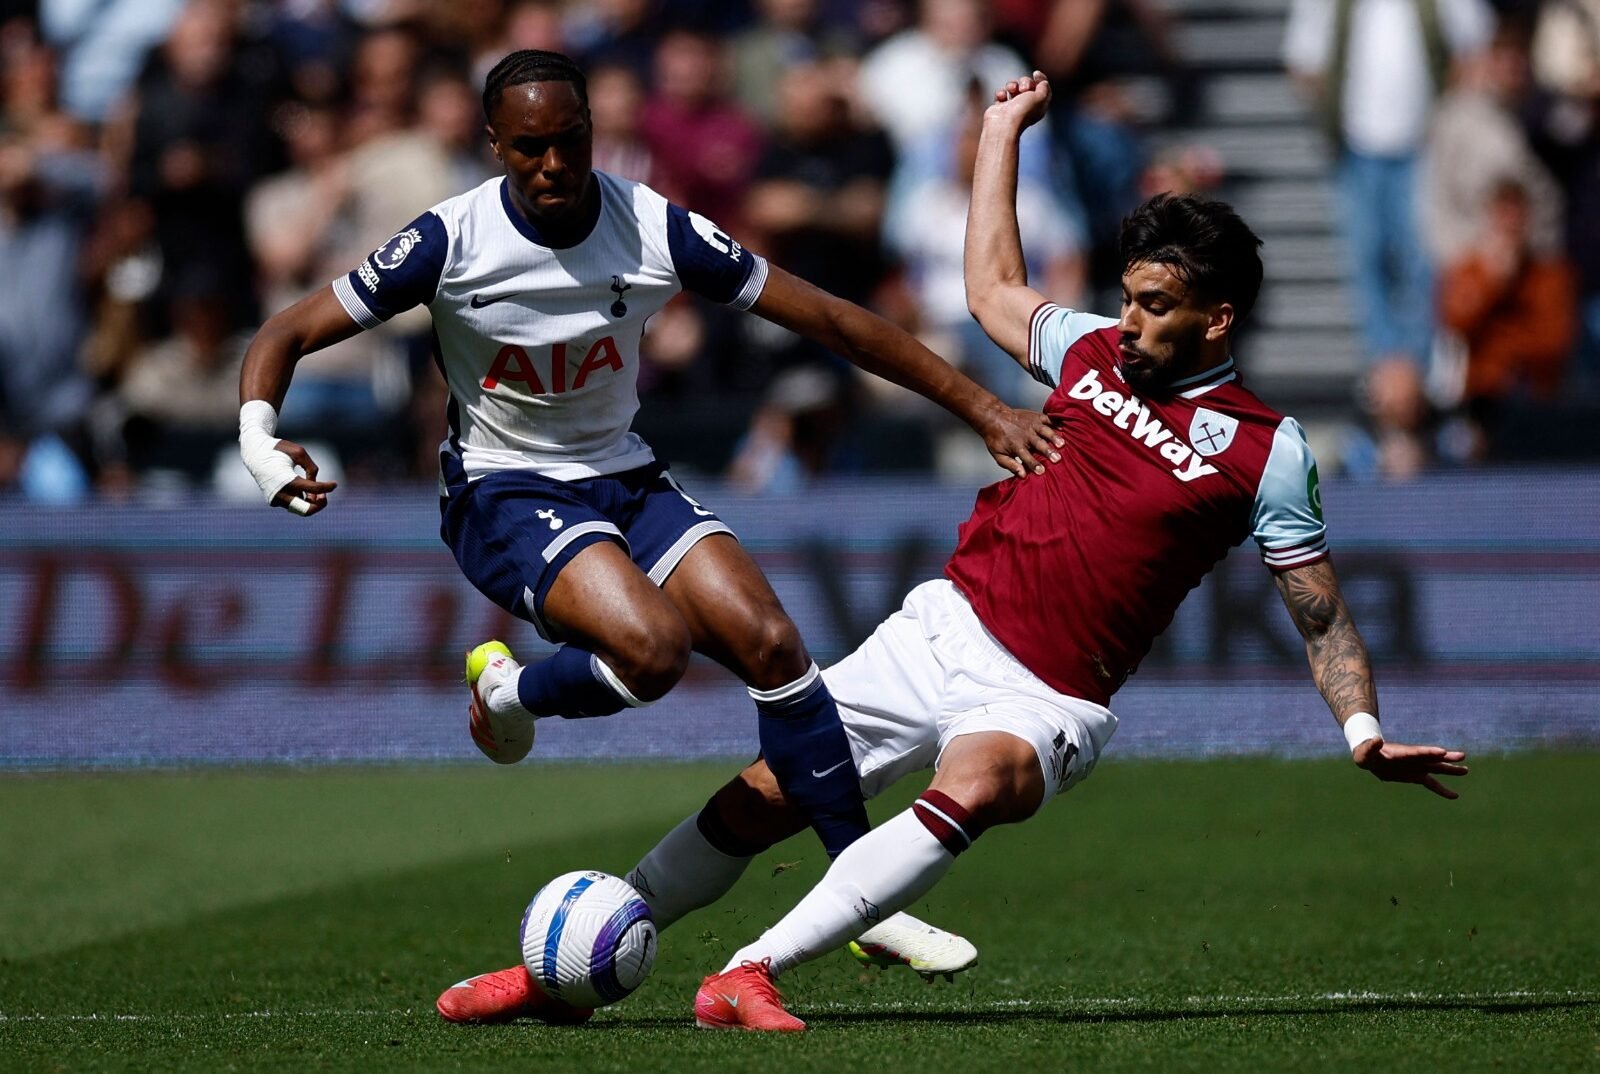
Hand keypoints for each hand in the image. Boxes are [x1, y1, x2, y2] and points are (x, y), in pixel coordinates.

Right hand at [268, 439, 336, 516]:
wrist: (255, 454)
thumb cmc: (278, 450)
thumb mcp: (299, 452)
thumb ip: (311, 468)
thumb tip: (316, 485)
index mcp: (287, 480)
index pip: (314, 489)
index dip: (327, 487)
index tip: (335, 484)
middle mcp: (280, 493)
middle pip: (307, 510)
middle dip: (319, 504)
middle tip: (324, 494)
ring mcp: (276, 499)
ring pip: (300, 510)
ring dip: (311, 502)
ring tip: (315, 489)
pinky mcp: (274, 501)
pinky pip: (292, 505)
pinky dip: (301, 500)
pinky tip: (304, 489)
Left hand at [980, 406, 1063, 477]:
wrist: (994, 416)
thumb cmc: (996, 437)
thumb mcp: (998, 454)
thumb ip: (1010, 465)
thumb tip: (1022, 475)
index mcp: (1016, 446)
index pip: (1027, 458)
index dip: (1034, 465)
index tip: (1042, 471)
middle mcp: (1025, 435)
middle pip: (1039, 445)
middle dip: (1048, 452)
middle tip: (1057, 458)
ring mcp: (1032, 425)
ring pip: (1045, 431)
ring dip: (1054, 437)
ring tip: (1062, 443)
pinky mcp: (1036, 417)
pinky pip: (1048, 419)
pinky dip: (1056, 423)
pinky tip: (1064, 428)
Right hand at [987, 71, 1051, 131]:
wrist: (1003, 124)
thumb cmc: (1022, 111)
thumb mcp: (1040, 97)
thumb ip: (1044, 87)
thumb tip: (1043, 82)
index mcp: (1039, 106)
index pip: (1043, 88)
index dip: (1040, 79)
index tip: (1035, 73)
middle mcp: (1026, 106)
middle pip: (1028, 84)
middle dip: (1025, 81)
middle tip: (1023, 88)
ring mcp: (1012, 106)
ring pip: (1013, 87)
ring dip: (1012, 85)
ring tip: (1011, 90)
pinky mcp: (1000, 107)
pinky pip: (1001, 94)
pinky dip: (1001, 93)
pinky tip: (1002, 98)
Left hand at [1353, 738, 1468, 799]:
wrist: (1370, 758)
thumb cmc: (1366, 753)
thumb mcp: (1365, 750)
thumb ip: (1371, 746)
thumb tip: (1376, 740)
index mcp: (1402, 752)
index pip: (1418, 752)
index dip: (1429, 752)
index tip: (1442, 752)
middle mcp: (1413, 758)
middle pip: (1432, 757)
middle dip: (1446, 757)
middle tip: (1462, 756)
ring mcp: (1417, 766)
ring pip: (1437, 768)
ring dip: (1451, 770)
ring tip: (1466, 771)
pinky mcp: (1416, 775)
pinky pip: (1432, 784)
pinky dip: (1443, 790)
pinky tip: (1455, 796)